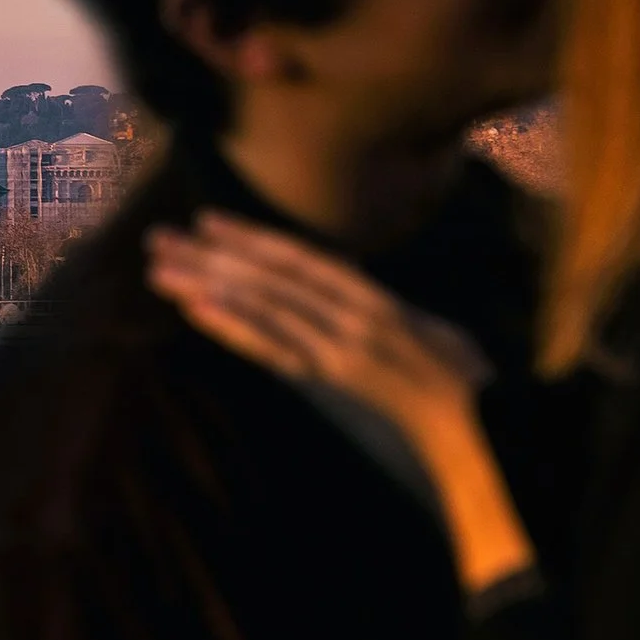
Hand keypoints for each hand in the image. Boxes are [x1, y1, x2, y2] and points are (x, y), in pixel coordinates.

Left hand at [144, 212, 537, 599]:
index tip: (205, 221)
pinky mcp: (336, 370)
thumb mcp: (416, 330)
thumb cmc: (456, 378)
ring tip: (160, 269)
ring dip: (207, 282)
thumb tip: (336, 298)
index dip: (249, 237)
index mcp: (370, 297)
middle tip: (158, 238)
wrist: (482, 417)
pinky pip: (276, 344)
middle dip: (211, 255)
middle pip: (269, 274)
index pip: (297, 259)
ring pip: (264, 300)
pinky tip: (197, 308)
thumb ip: (372, 313)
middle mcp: (351, 308)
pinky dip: (234, 323)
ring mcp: (341, 337)